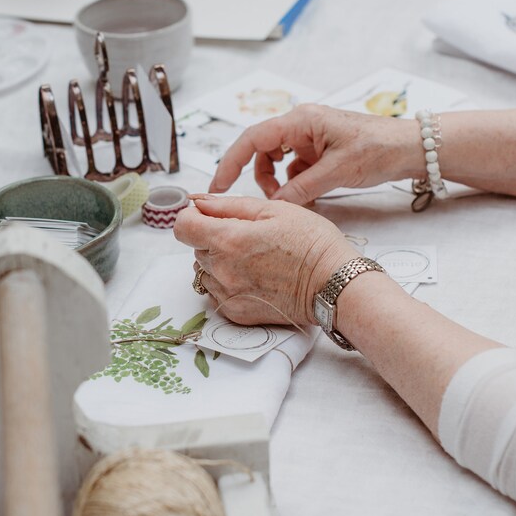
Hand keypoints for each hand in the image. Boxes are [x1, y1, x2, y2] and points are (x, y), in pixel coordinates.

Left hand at [173, 194, 356, 326]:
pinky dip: (228, 282)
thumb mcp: (273, 209)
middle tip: (246, 236)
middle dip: (212, 237)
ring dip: (219, 261)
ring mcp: (228, 295)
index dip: (193, 217)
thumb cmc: (311, 243)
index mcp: (228, 240)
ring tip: (252, 258)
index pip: (182, 226)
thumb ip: (228, 205)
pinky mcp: (236, 313)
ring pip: (205, 270)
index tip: (207, 216)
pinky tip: (254, 276)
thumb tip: (199, 202)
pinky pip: (216, 292)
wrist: (333, 284)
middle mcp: (223, 270)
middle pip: (196, 248)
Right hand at [209, 104, 420, 204]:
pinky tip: (309, 195)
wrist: (409, 148)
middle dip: (261, 177)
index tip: (218, 186)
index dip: (230, 162)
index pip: (252, 139)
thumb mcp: (336, 172)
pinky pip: (295, 167)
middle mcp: (301, 125)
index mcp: (301, 121)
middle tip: (270, 202)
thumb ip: (301, 188)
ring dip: (278, 182)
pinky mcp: (319, 150)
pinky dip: (295, 183)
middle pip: (261, 150)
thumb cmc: (378, 149)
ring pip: (277, 160)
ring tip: (294, 199)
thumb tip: (274, 205)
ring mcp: (310, 137)